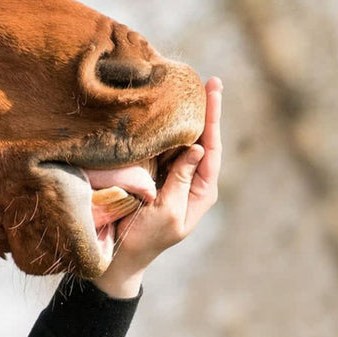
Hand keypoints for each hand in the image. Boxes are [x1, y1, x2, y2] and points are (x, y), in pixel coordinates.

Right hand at [94, 77, 222, 297]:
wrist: (122, 256)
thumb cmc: (145, 238)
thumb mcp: (167, 212)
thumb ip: (181, 180)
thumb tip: (197, 147)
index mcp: (202, 191)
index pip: (211, 148)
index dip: (213, 118)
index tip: (215, 90)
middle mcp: (193, 180)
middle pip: (202, 139)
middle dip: (205, 111)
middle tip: (209, 81)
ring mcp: (175, 177)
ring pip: (184, 140)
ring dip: (186, 117)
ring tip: (191, 88)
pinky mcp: (156, 175)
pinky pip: (165, 148)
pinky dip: (167, 129)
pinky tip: (166, 111)